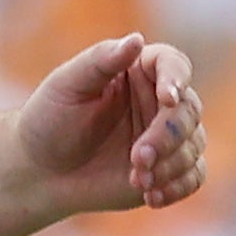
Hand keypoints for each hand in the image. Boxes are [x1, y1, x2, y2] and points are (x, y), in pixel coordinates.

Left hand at [15, 32, 207, 214]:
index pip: (173, 65)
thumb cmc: (49, 119)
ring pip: (194, 144)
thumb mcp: (68, 84)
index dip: (176, 79)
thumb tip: (137, 39)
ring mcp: (166, 136)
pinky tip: (151, 195)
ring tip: (136, 179)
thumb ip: (102, 60)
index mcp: (139, 71)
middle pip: (189, 110)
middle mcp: (159, 100)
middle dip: (167, 135)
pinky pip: (194, 176)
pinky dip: (178, 186)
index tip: (167, 99)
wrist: (40, 170)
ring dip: (170, 165)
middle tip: (137, 157)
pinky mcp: (169, 169)